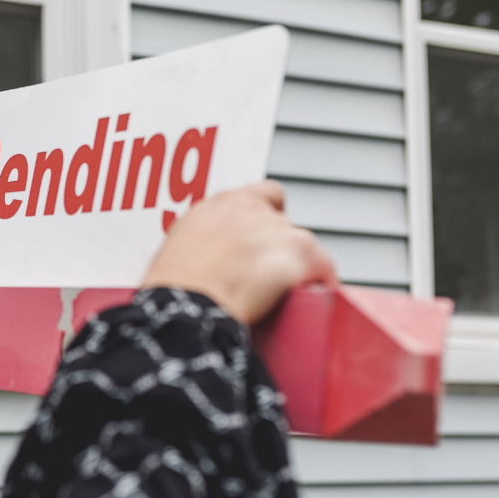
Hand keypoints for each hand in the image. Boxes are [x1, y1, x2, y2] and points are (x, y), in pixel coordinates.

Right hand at [142, 181, 338, 324]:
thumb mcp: (180, 248)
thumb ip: (204, 240)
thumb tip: (212, 260)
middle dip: (278, 249)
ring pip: (302, 244)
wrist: (187, 304)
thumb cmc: (174, 288)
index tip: (265, 236)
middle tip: (267, 277)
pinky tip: (316, 294)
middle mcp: (250, 209)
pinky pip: (324, 265)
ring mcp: (275, 229)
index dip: (270, 215)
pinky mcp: (298, 252)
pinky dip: (322, 279)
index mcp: (219, 206)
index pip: (263, 195)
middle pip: (283, 223)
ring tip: (284, 293)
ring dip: (297, 265)